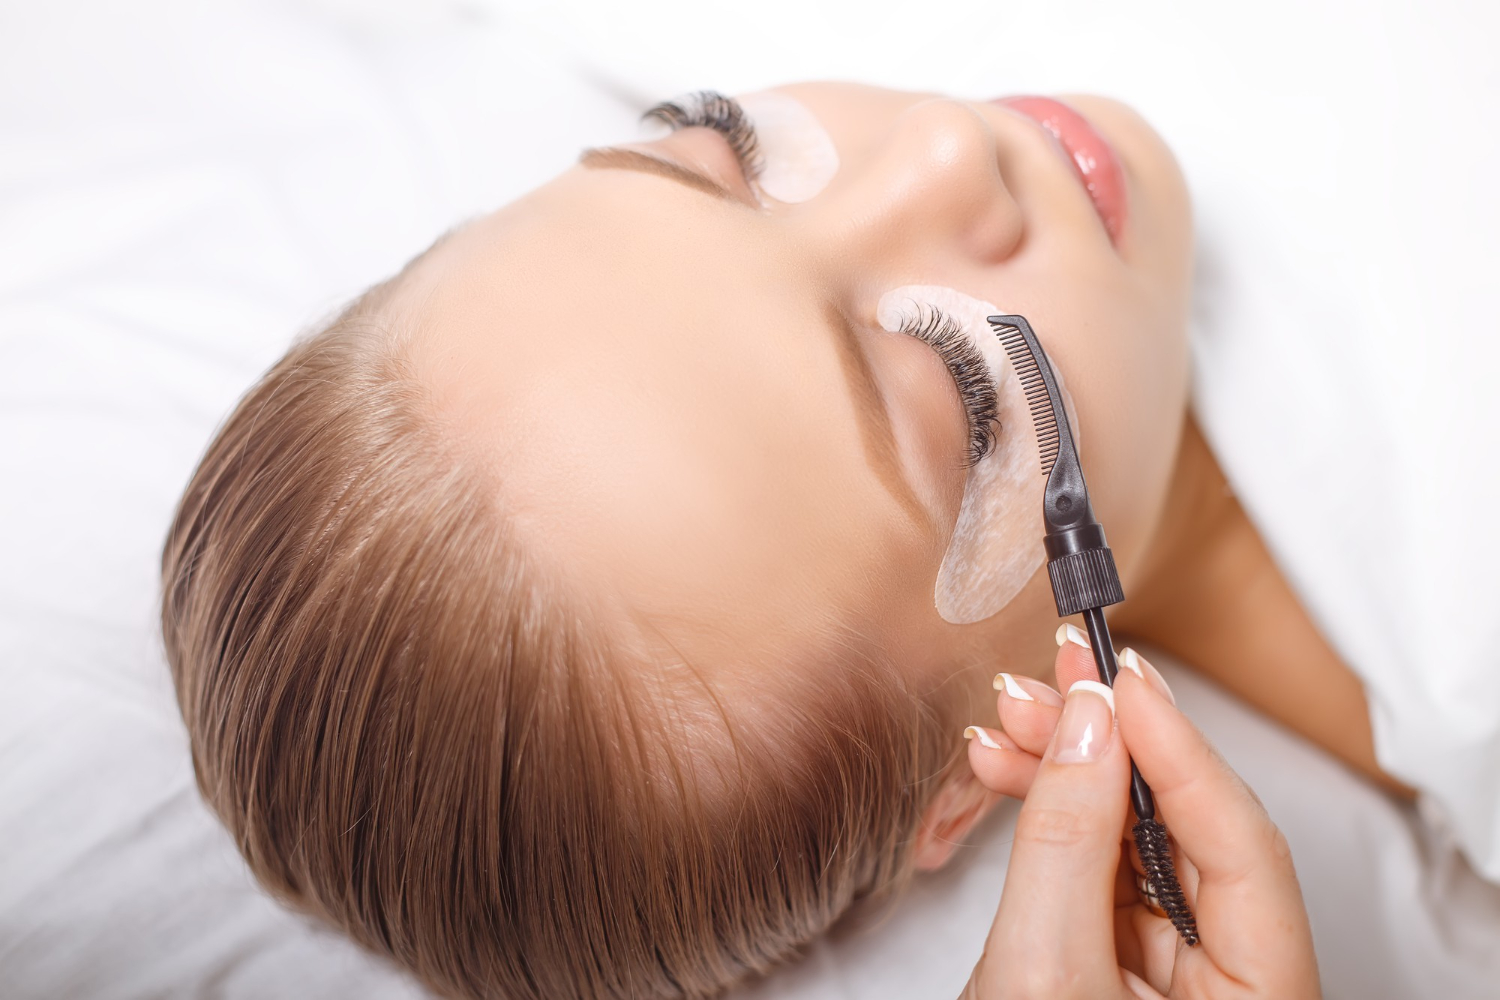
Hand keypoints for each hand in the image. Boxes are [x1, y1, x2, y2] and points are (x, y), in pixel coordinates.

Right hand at [959, 637, 1319, 998]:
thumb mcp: (1043, 970)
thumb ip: (1066, 842)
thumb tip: (1087, 728)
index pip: (1242, 843)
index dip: (1177, 748)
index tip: (1116, 677)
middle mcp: (1236, 984)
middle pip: (1189, 830)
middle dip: (1109, 746)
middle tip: (1051, 676)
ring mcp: (1178, 973)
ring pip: (1137, 836)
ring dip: (1068, 768)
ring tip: (1005, 721)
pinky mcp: (1120, 959)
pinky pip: (1099, 863)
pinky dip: (1053, 812)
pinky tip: (1010, 771)